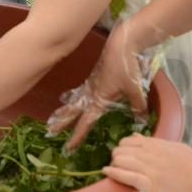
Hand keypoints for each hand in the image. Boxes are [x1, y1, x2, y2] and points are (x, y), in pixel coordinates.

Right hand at [47, 20, 163, 149]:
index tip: (69, 146)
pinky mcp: (94, 77)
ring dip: (64, 109)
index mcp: (99, 98)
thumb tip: (141, 120)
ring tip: (56, 116)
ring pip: (74, 99)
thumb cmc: (127, 67)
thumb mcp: (135, 89)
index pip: (85, 122)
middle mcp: (91, 92)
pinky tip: (74, 99)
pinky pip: (80, 91)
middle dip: (62, 122)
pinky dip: (74, 97)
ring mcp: (91, 84)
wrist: (121, 45)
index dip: (77, 135)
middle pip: (72, 110)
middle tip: (50, 131)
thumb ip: (138, 106)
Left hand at [104, 134, 191, 191]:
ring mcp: (148, 168)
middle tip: (117, 164)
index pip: (129, 141)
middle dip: (116, 157)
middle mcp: (149, 153)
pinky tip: (106, 173)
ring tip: (113, 170)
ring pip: (119, 160)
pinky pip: (125, 176)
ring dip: (114, 165)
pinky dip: (113, 174)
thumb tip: (138, 138)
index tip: (123, 155)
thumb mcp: (176, 147)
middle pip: (120, 150)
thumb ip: (156, 143)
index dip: (122, 148)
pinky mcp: (149, 184)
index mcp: (156, 144)